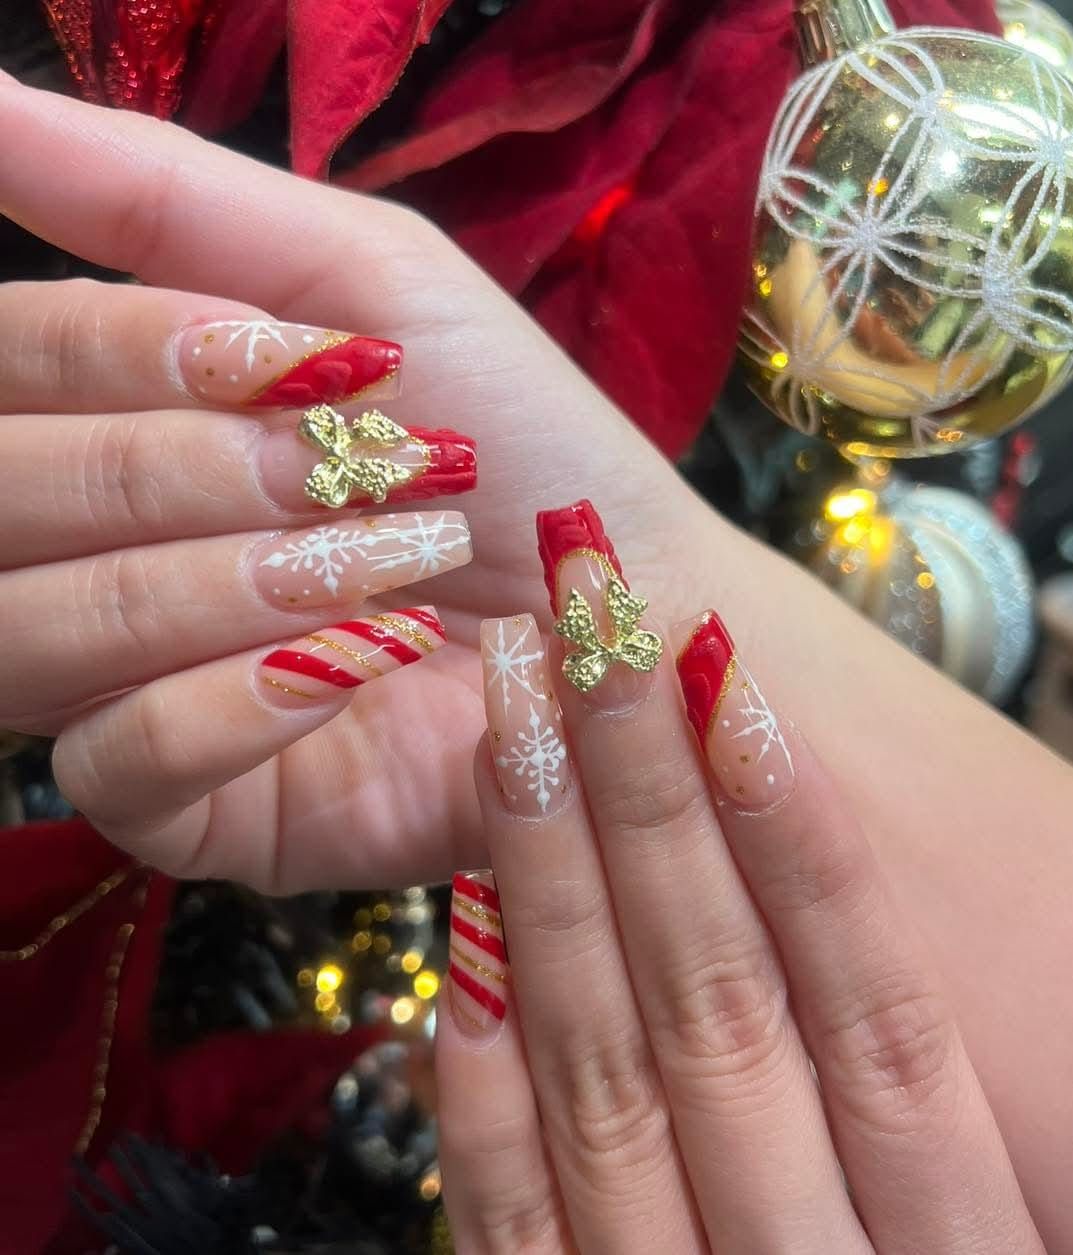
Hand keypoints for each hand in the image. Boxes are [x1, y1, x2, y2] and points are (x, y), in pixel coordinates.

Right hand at [0, 75, 700, 890]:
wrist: (612, 608)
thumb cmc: (508, 437)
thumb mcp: (364, 280)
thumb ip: (169, 203)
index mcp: (110, 420)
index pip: (2, 367)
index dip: (116, 354)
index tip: (281, 361)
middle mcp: (82, 549)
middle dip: (177, 473)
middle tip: (341, 469)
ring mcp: (117, 686)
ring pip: (30, 633)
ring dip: (217, 583)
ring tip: (380, 563)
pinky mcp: (176, 804)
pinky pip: (116, 762)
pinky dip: (235, 704)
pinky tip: (354, 667)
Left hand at [436, 501, 1042, 1253]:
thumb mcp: (971, 1224)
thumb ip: (902, 1087)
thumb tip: (806, 866)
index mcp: (954, 1249)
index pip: (881, 1014)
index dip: (804, 834)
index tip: (732, 672)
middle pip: (729, 1004)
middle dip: (652, 795)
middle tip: (592, 619)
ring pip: (612, 1075)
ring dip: (554, 880)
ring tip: (512, 711)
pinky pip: (512, 1220)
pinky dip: (487, 1073)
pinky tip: (460, 923)